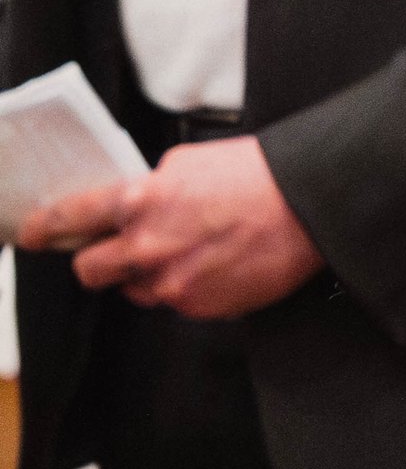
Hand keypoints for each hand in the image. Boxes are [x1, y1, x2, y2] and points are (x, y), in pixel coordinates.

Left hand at [21, 137, 321, 317]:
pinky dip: (186, 287)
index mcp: (140, 201)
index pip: (70, 217)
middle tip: (112, 252)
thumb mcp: (189, 161)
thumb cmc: (256, 177)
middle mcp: (147, 248)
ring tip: (187, 252)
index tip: (32, 234)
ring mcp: (173, 283)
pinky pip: (175, 302)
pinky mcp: (200, 307)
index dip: (44, 227)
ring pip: (135, 290)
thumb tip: (134, 200)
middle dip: (95, 261)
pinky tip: (214, 264)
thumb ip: (151, 184)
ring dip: (147, 275)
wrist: (309, 209)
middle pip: (89, 270)